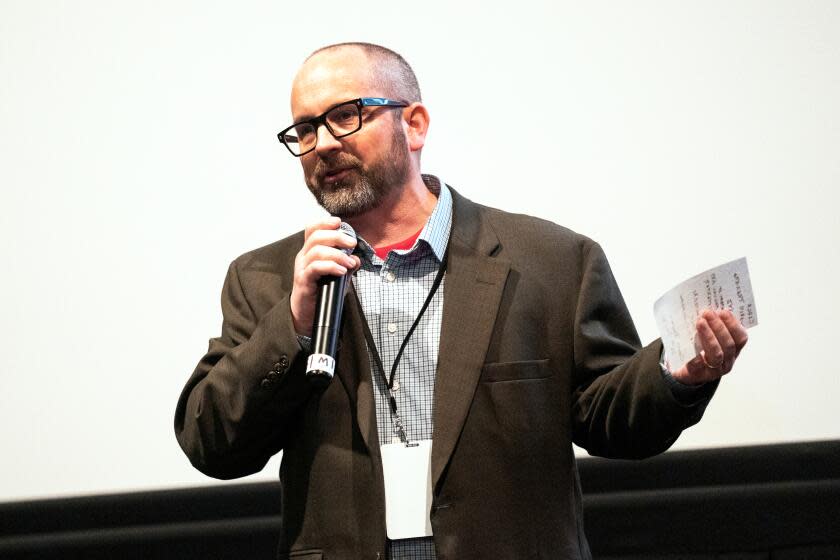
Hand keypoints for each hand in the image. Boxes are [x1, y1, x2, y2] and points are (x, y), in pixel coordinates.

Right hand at [290, 217, 359, 336]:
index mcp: (309, 252)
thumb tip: (357, 259)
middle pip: (316, 237)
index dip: (324, 223)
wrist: (306, 314)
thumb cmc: (321, 292)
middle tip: (352, 243)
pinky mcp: (303, 281)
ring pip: (316, 251)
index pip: (312, 230)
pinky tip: (341, 271)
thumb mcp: (337, 277)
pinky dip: (330, 266)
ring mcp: (302, 268)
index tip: (339, 222)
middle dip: (337, 237)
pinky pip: (315, 268)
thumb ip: (346, 266)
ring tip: (349, 263)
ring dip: (337, 255)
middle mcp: (303, 257)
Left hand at [671, 309, 747, 384]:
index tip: (723, 311)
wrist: (684, 371)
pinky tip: (690, 340)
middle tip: (707, 313)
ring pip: (717, 353)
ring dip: (709, 335)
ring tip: (700, 322)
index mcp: (733, 350)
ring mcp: (715, 370)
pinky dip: (695, 351)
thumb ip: (711, 325)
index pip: (741, 338)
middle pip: (729, 345)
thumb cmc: (698, 350)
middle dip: (719, 327)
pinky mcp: (699, 374)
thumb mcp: (708, 337)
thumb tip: (708, 308)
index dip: (733, 324)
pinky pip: (698, 363)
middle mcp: (727, 361)